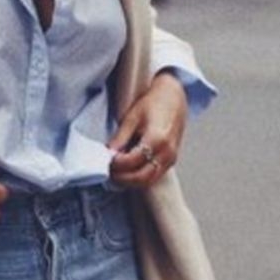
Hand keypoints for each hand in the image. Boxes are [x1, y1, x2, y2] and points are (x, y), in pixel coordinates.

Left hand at [107, 71, 187, 189]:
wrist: (174, 98)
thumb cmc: (153, 103)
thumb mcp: (132, 117)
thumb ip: (120, 138)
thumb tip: (108, 154)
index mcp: (157, 139)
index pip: (132, 161)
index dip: (116, 164)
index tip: (105, 160)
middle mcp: (167, 152)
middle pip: (141, 177)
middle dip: (121, 178)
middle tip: (107, 172)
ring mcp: (171, 158)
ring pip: (148, 181)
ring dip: (129, 182)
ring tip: (115, 174)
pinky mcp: (171, 161)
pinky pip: (154, 177)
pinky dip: (139, 179)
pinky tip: (127, 172)